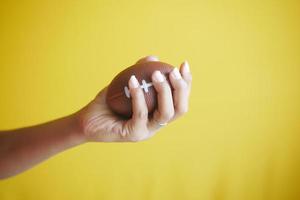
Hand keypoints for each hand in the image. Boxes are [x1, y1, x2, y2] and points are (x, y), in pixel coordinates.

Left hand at [77, 56, 191, 141]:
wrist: (87, 120)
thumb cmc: (108, 102)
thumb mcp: (126, 83)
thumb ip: (140, 72)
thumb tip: (154, 58)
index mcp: (159, 113)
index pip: (180, 100)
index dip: (186, 83)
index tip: (183, 64)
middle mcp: (157, 124)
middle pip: (180, 109)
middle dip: (181, 88)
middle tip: (172, 70)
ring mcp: (146, 131)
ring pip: (166, 113)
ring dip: (164, 91)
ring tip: (156, 74)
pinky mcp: (134, 134)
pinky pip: (141, 114)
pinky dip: (138, 95)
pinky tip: (132, 80)